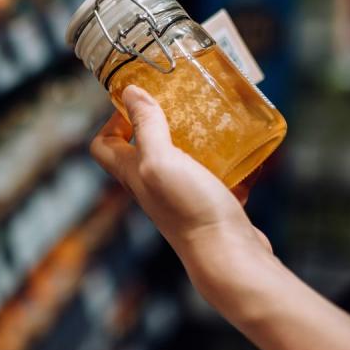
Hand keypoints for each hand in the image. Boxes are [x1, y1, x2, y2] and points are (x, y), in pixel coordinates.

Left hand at [90, 85, 272, 278]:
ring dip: (197, 140)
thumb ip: (147, 128)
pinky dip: (230, 164)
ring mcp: (182, 198)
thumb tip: (128, 93)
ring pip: (183, 161)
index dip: (114, 120)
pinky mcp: (212, 205)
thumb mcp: (161, 160)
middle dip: (161, 122)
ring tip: (214, 120)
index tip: (140, 100)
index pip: (104, 145)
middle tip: (182, 103)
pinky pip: (218, 178)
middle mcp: (153, 187)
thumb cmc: (190, 210)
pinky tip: (244, 152)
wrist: (229, 257)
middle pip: (144, 150)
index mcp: (133, 175)